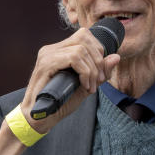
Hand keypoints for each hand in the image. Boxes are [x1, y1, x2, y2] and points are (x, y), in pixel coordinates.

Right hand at [0, 28, 118, 154]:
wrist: (39, 118)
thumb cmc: (60, 103)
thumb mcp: (85, 87)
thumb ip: (100, 72)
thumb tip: (116, 57)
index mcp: (59, 50)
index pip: (85, 35)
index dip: (99, 50)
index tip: (100, 73)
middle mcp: (51, 49)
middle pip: (84, 37)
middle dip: (98, 60)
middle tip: (98, 81)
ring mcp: (47, 55)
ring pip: (81, 49)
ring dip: (92, 69)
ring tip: (90, 87)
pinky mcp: (45, 64)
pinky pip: (73, 58)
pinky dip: (85, 72)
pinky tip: (84, 86)